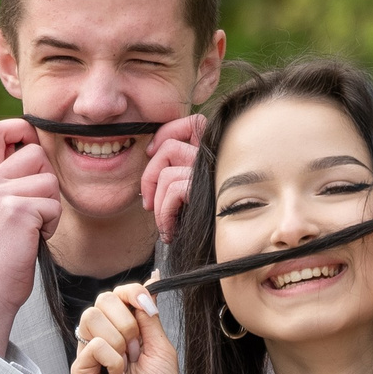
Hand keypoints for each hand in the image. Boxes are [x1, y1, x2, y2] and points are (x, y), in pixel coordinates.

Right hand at [0, 120, 61, 355]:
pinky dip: (52, 224)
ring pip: (49, 179)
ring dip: (50, 205)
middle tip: (32, 209)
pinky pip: (54, 204)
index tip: (29, 154)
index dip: (19, 130)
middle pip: (35, 151)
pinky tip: (34, 238)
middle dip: (45, 179)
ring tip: (31, 227)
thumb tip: (35, 149)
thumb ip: (5, 178)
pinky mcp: (18, 211)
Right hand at [69, 286, 180, 373]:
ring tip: (125, 364)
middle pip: (103, 299)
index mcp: (125, 329)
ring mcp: (90, 351)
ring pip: (92, 316)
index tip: (145, 303)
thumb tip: (153, 279)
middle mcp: (105, 335)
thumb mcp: (162, 347)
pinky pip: (91, 344)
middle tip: (136, 348)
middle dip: (126, 321)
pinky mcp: (79, 368)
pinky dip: (110, 359)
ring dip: (118, 341)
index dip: (130, 292)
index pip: (118, 294)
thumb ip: (150, 315)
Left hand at [139, 114, 206, 240]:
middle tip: (149, 202)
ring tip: (163, 222)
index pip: (190, 123)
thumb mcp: (194, 191)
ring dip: (157, 203)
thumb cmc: (208, 222)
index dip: (166, 132)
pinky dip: (164, 214)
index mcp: (213, 152)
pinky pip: (173, 191)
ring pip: (167, 173)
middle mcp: (216, 158)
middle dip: (149, 175)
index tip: (151, 151)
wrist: (223, 250)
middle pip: (170, 146)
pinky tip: (171, 231)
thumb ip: (181, 170)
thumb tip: (152, 155)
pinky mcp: (206, 188)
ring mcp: (213, 172)